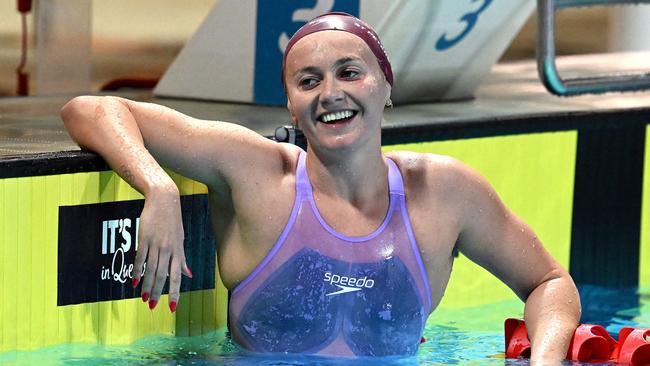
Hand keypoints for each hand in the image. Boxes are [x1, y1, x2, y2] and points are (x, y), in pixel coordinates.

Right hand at [132, 186, 191, 311]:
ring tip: (144, 298)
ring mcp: (156, 244)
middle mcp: (168, 250)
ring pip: (151, 270)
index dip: (175, 292)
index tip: (172, 307)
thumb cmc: (172, 220)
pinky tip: (134, 282)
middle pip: (163, 276)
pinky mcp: (144, 238)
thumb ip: (182, 259)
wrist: (164, 199)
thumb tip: (189, 274)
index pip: (177, 277)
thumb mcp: (181, 239)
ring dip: (147, 286)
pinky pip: (140, 258)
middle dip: (158, 293)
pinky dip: (137, 271)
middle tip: (152, 306)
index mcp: (178, 251)